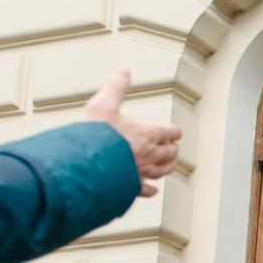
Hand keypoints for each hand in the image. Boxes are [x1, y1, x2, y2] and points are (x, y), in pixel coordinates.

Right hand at [85, 69, 181, 198]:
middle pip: (167, 153)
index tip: (177, 131)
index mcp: (145, 136)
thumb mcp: (103, 105)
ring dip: (167, 167)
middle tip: (174, 147)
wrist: (85, 168)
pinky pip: (144, 190)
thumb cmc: (95, 138)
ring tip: (170, 166)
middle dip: (172, 149)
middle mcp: (147, 156)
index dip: (173, 131)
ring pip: (160, 171)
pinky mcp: (129, 188)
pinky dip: (150, 190)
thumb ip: (114, 89)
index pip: (166, 132)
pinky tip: (152, 191)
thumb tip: (123, 71)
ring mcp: (140, 174)